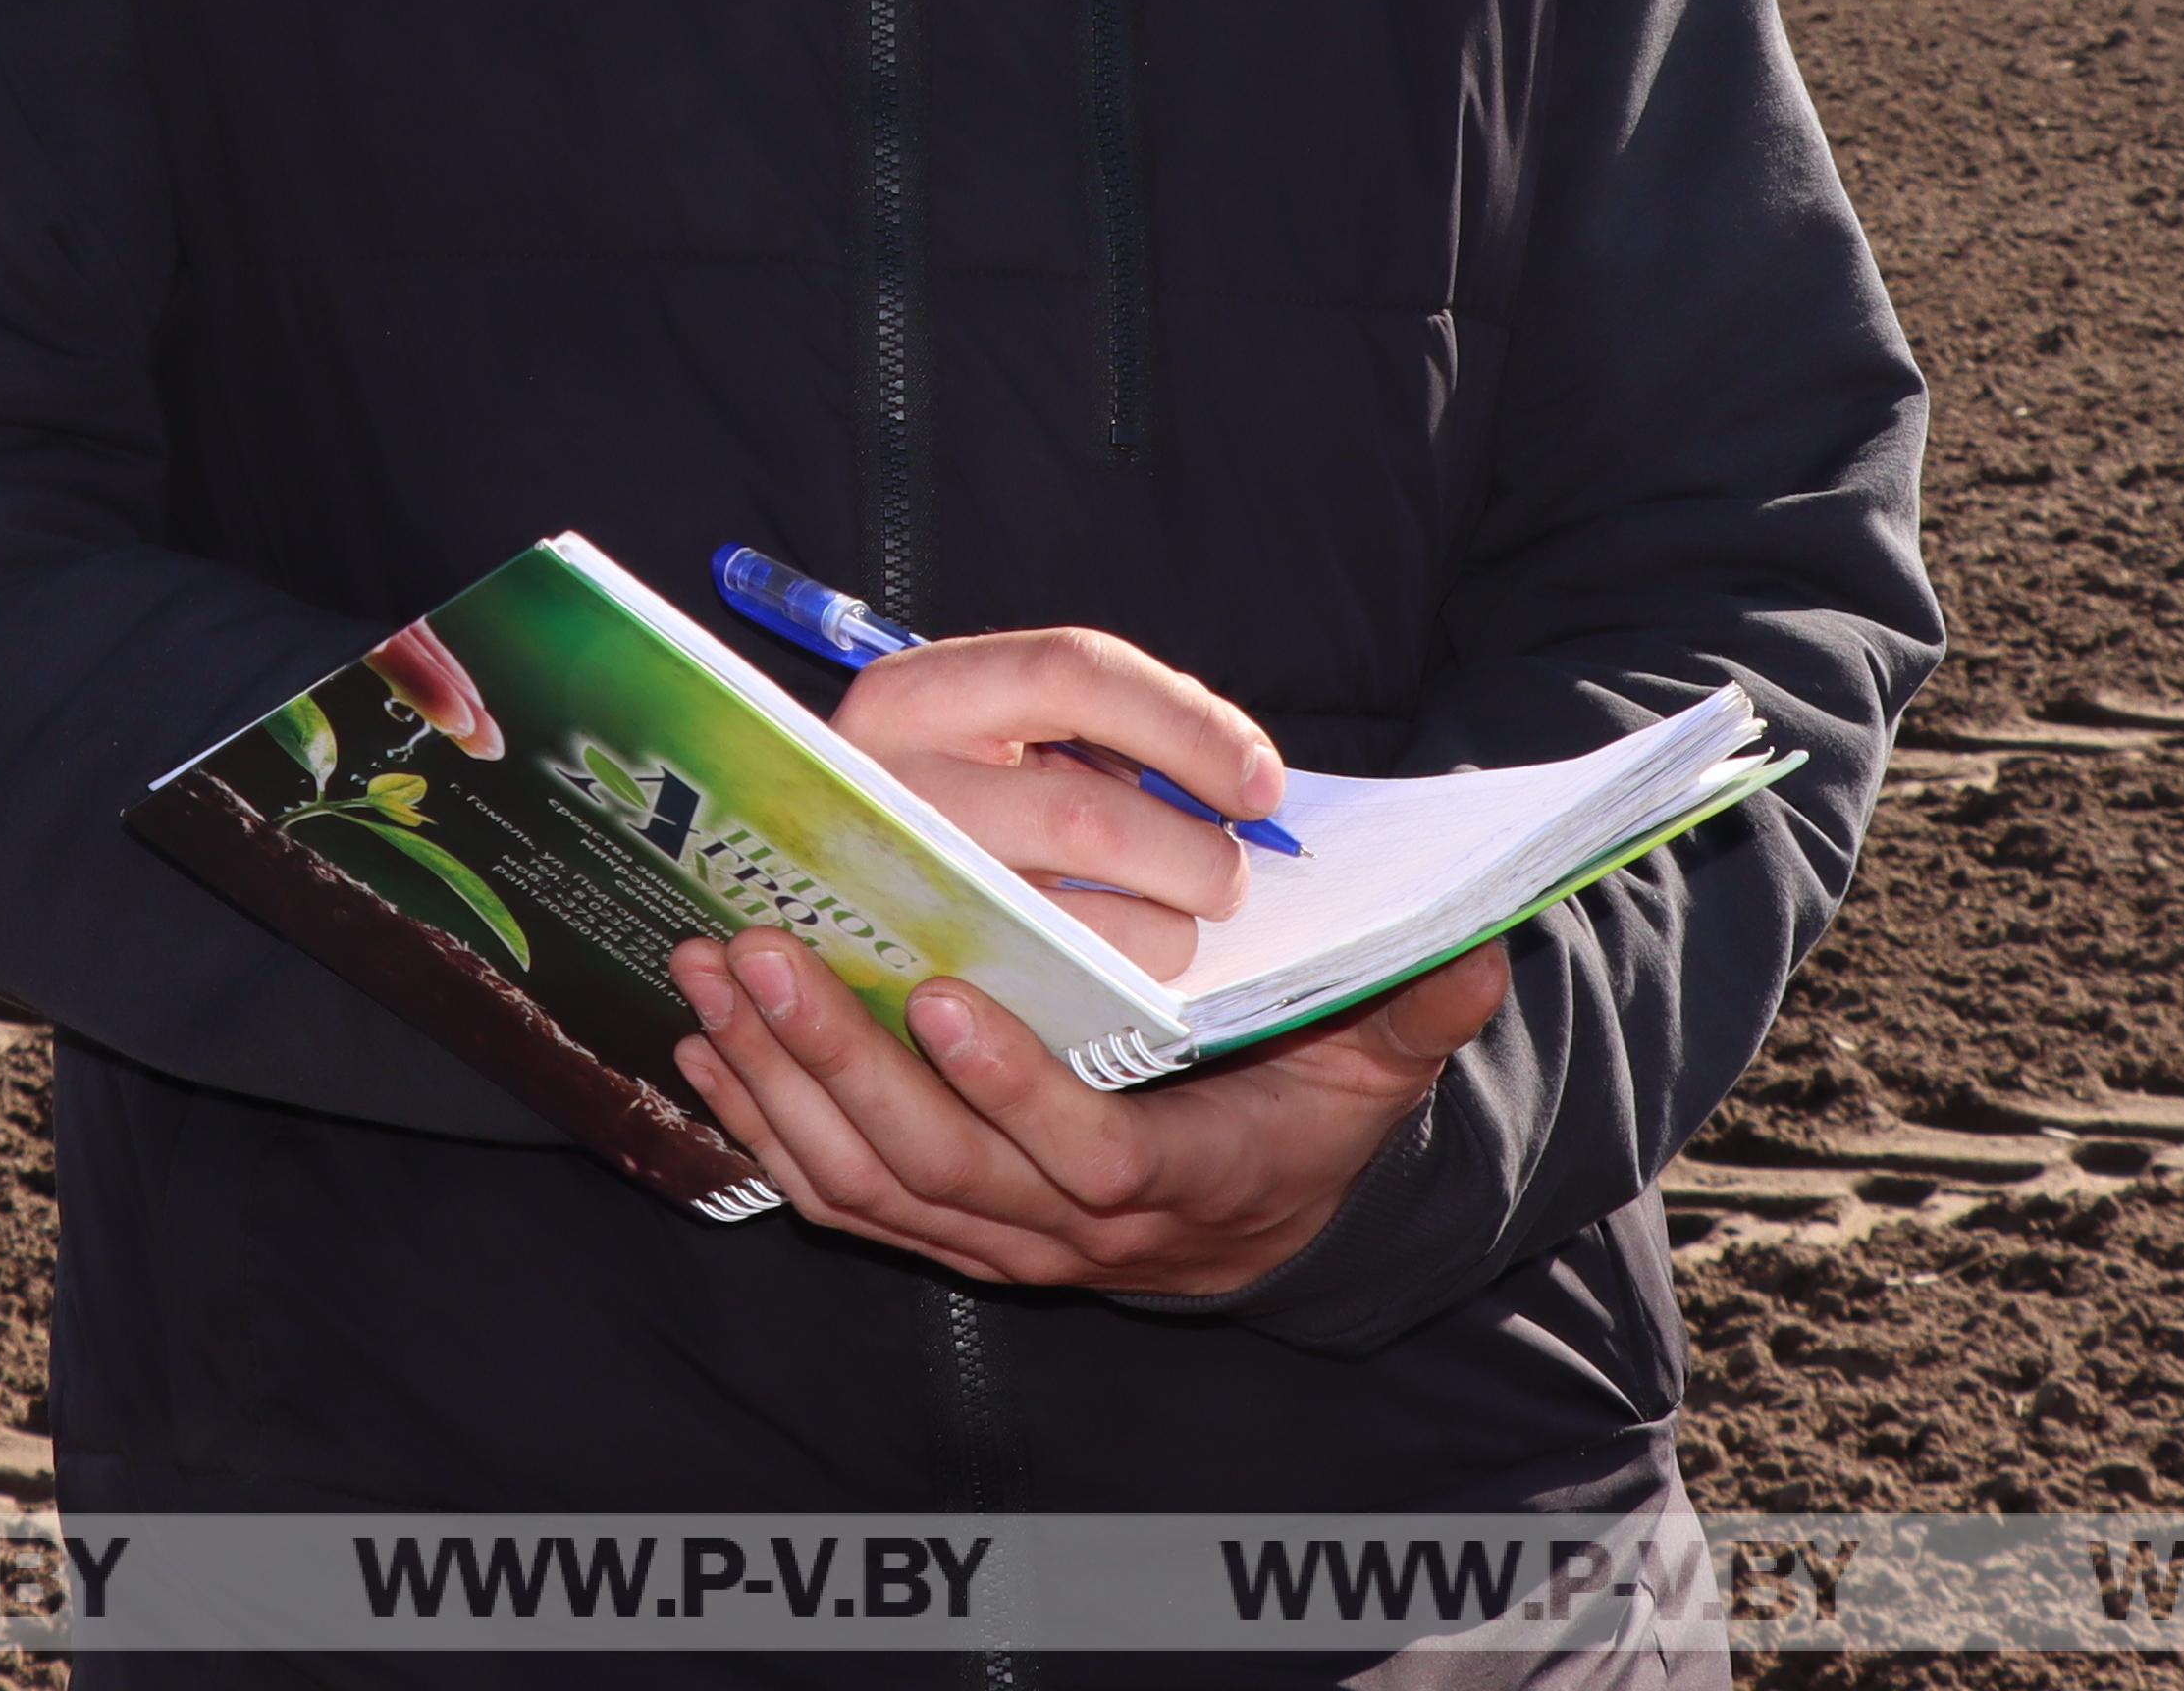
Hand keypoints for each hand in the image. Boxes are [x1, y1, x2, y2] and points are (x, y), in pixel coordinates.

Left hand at [671, 926, 1507, 1292]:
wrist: (1258, 1224)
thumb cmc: (1309, 1111)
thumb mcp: (1379, 1060)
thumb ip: (1420, 1002)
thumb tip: (1482, 942)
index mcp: (1174, 1187)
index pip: (1083, 1161)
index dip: (1013, 1092)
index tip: (947, 998)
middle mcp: (1066, 1235)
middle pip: (935, 1170)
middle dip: (839, 1059)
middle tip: (763, 949)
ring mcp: (989, 1241)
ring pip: (863, 1184)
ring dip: (775, 1080)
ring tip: (713, 970)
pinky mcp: (933, 1230)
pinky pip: (829, 1195)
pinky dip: (758, 1126)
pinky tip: (701, 1043)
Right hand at [826, 625, 1281, 978]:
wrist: (820, 889)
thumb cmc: (959, 802)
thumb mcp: (1006, 736)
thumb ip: (1109, 736)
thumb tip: (1250, 779)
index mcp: (918, 693)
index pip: (1074, 672)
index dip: (1188, 724)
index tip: (1263, 782)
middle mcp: (885, 785)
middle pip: (1086, 817)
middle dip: (1191, 855)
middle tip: (1228, 876)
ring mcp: (894, 896)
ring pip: (1078, 925)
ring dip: (1163, 933)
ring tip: (1177, 924)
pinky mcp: (912, 990)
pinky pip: (1052, 999)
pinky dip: (1118, 986)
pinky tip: (1129, 969)